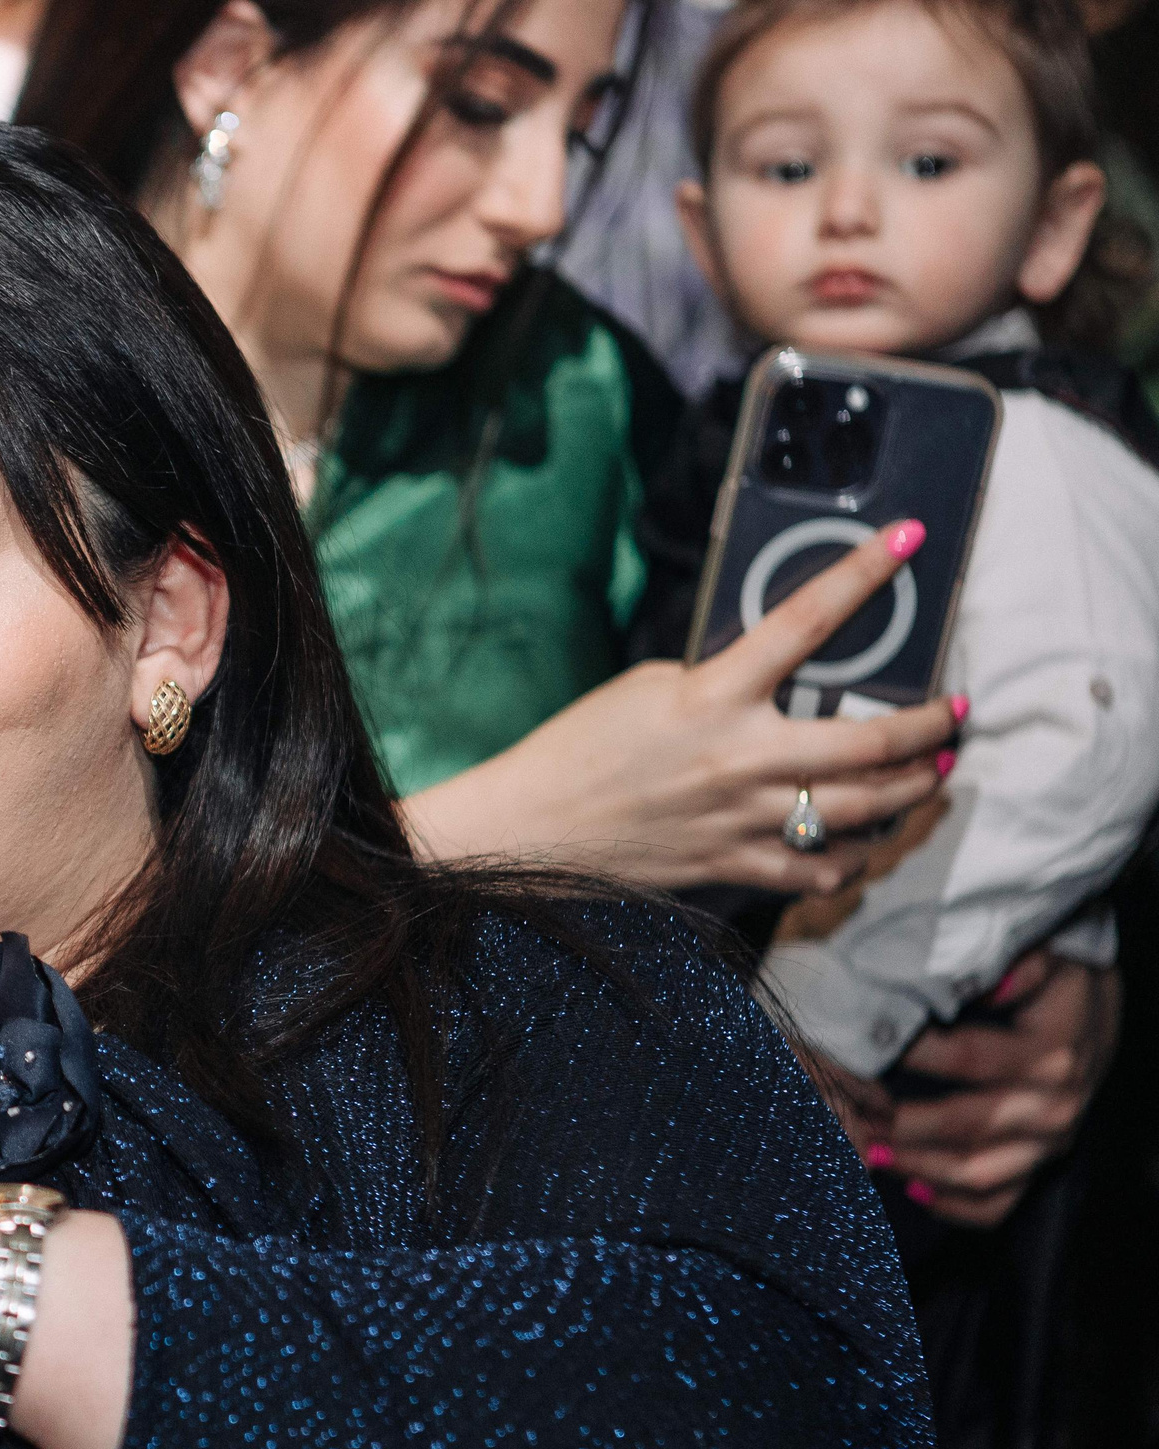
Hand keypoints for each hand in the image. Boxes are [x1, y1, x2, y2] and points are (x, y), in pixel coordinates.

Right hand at [404, 520, 959, 892]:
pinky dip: (850, 857)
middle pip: (871, 742)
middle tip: (956, 712)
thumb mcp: (648, 688)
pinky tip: (860, 841)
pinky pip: (817, 868)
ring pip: (862, 809)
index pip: (805, 620)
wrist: (532, 827)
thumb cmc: (580, 749)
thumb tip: (780, 677)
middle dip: (931, 726)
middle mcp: (740, 758)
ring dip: (914, 789)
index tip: (908, 539)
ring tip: (934, 772)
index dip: (863, 572)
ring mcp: (743, 818)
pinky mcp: (733, 864)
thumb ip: (719, 678)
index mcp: (713, 696)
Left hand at [836, 951, 1123, 1227]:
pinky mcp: (1042, 1164)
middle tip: (852, 1112)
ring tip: (868, 1152)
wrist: (1095, 1014)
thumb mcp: (1045, 960)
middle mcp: (1054, 1105)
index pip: (970, 1059)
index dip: (913, 1055)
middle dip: (902, 1122)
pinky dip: (955, 1205)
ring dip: (918, 1166)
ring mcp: (1048, 1142)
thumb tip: (989, 983)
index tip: (864, 1048)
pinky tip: (913, 1189)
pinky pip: (1000, 1202)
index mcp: (1050, 1054)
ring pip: (978, 1172)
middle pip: (966, 1123)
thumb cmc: (1055, 985)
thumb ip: (1017, 967)